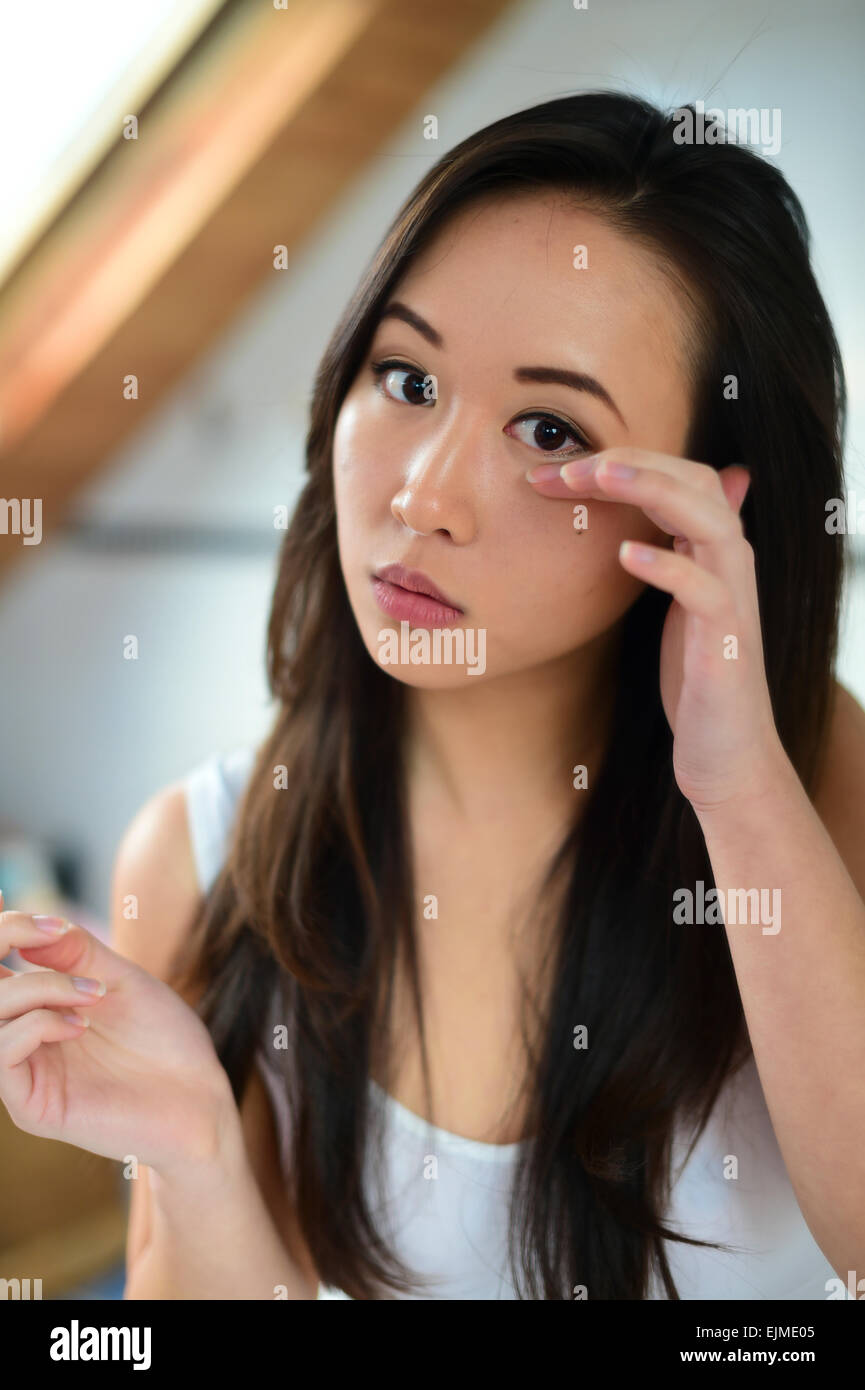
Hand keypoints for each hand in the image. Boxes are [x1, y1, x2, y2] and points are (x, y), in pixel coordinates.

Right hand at [0, 890, 233, 1173]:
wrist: (200, 1095)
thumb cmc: (163, 1038)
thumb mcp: (121, 979)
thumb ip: (76, 952)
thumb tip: (30, 923)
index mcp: (35, 1005)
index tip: (2, 896)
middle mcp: (20, 1036)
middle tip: (47, 932)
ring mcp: (23, 1073)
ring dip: (36, 988)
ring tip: (91, 993)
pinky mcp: (32, 1107)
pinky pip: (2, 1056)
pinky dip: (36, 1026)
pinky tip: (79, 1024)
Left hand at [527, 446, 787, 812]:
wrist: (725, 751)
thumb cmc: (694, 677)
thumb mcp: (671, 607)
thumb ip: (661, 559)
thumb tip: (632, 522)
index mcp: (712, 551)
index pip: (677, 476)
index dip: (621, 464)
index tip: (556, 474)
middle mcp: (730, 563)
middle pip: (694, 481)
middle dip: (630, 464)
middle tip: (566, 468)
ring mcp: (733, 600)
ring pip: (709, 521)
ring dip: (654, 490)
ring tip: (600, 477)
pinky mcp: (727, 642)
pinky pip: (706, 592)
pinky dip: (670, 567)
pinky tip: (627, 554)